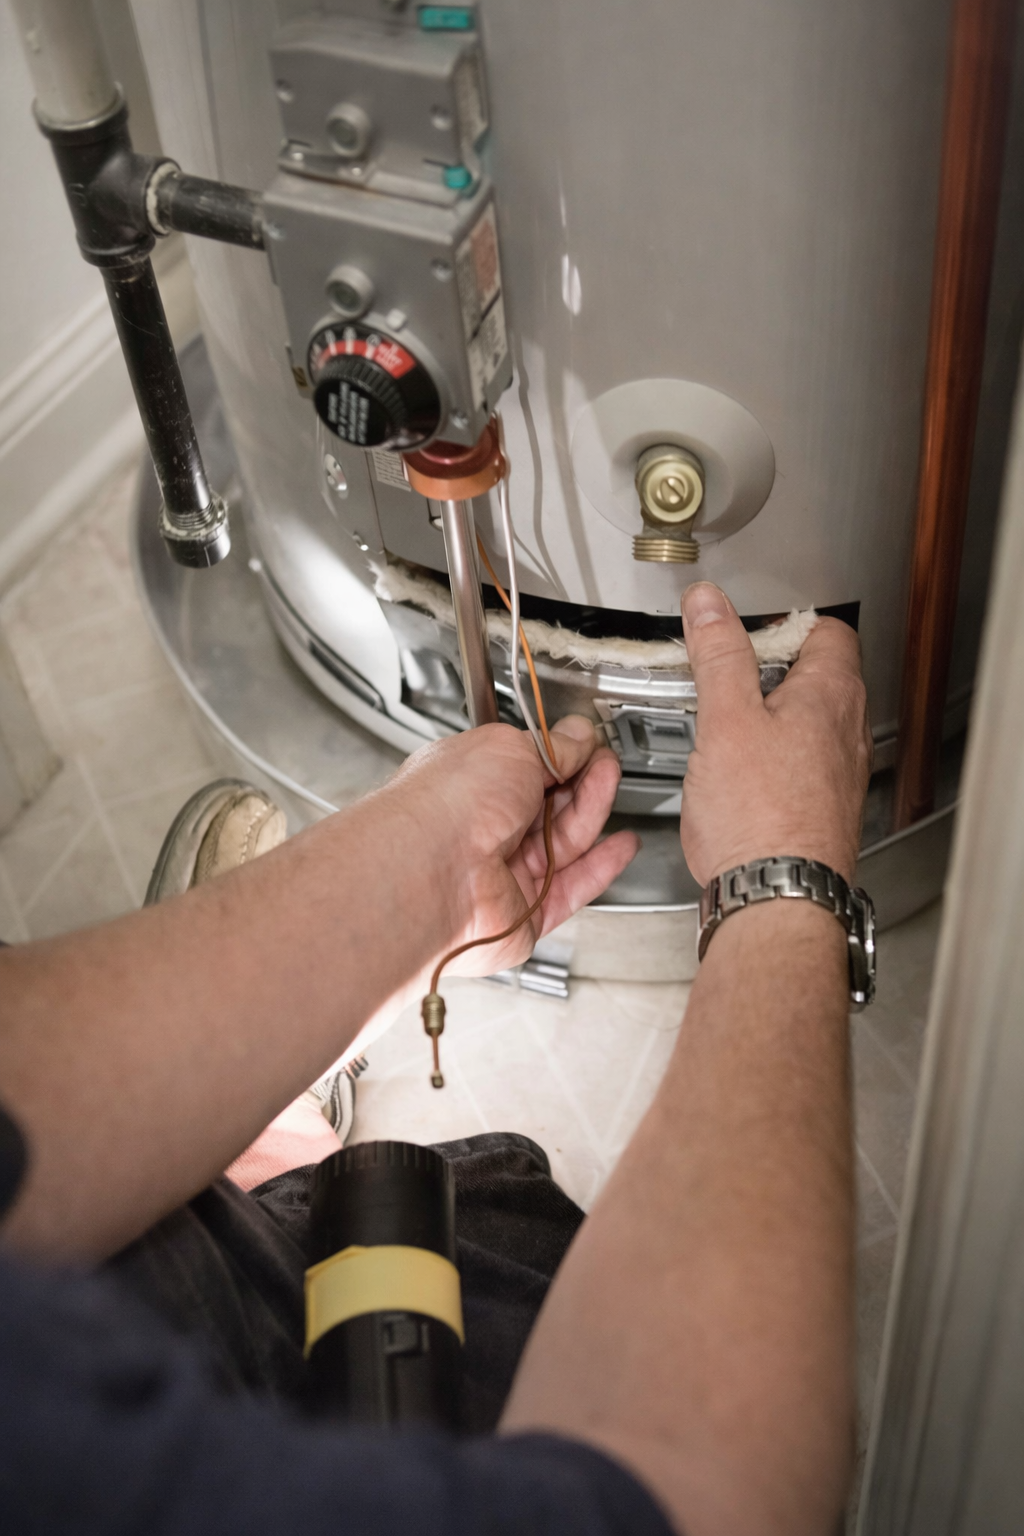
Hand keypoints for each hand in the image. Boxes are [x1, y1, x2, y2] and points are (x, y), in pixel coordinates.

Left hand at [391, 716, 638, 974]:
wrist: (431, 873)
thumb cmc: (448, 806)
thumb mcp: (511, 749)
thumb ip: (553, 747)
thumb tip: (578, 736)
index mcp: (468, 784)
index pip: (524, 769)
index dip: (560, 757)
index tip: (587, 744)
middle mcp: (483, 830)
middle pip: (548, 806)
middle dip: (581, 781)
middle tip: (604, 763)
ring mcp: (503, 873)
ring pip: (563, 843)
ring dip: (592, 813)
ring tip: (611, 786)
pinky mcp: (524, 913)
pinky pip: (570, 889)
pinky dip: (599, 868)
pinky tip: (620, 846)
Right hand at [679, 583, 871, 885]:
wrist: (777, 896)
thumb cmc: (760, 816)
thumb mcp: (726, 719)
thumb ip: (719, 656)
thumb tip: (710, 604)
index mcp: (832, 697)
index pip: (829, 632)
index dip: (787, 622)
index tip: (747, 631)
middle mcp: (847, 733)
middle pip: (819, 678)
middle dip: (772, 671)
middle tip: (728, 677)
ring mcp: (839, 775)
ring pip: (810, 725)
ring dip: (772, 718)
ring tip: (727, 727)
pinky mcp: (822, 811)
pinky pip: (801, 767)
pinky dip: (773, 760)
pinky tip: (740, 778)